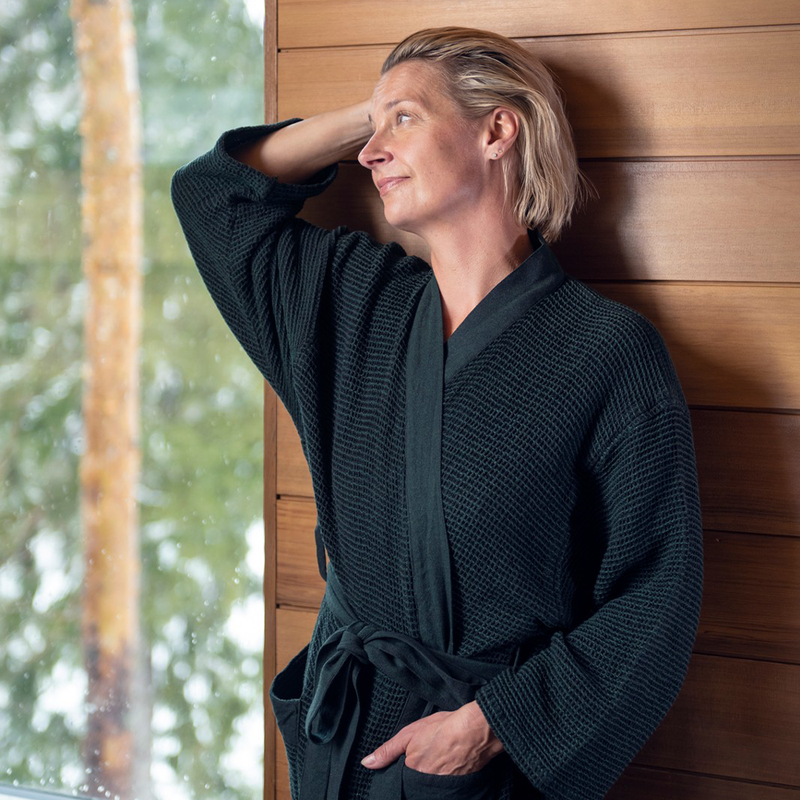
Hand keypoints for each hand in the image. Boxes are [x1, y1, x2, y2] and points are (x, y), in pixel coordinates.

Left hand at [360, 700, 503, 775]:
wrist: (476, 732)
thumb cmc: (443, 729)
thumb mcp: (409, 733)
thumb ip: (387, 751)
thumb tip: (366, 764)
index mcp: (412, 773)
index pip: (400, 781)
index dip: (403, 772)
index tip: (410, 763)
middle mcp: (426, 785)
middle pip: (415, 786)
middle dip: (416, 778)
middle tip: (427, 758)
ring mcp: (442, 789)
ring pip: (429, 788)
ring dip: (430, 780)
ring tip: (438, 761)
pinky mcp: (457, 789)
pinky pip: (445, 789)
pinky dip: (444, 781)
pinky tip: (449, 768)